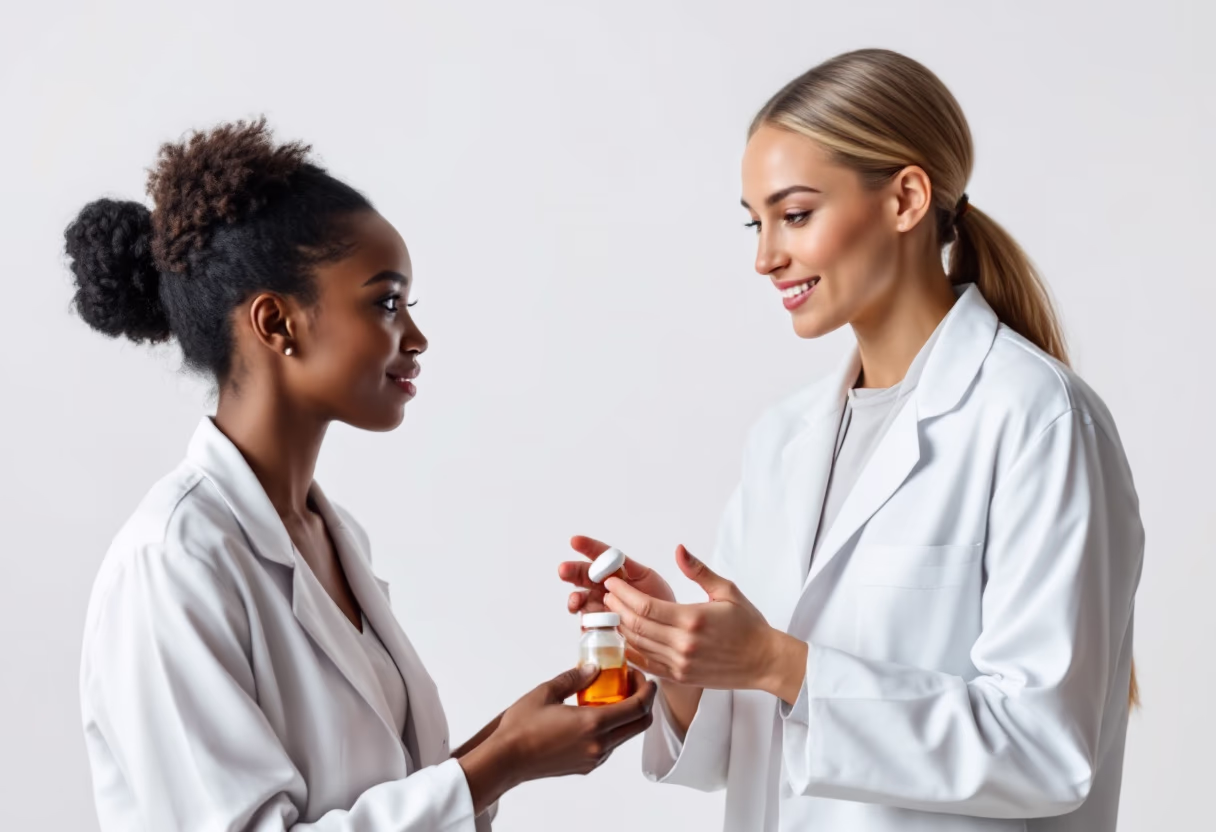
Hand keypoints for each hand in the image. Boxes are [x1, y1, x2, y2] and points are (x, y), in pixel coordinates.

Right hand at [458, 664, 656, 813]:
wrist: (506, 760)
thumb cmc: (521, 727)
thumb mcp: (547, 692)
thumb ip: (575, 678)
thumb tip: (594, 668)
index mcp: (593, 724)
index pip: (638, 708)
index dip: (647, 690)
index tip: (644, 677)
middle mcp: (599, 745)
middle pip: (640, 725)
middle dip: (644, 702)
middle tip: (631, 684)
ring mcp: (594, 758)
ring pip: (626, 736)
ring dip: (627, 715)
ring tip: (610, 696)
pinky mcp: (586, 766)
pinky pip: (610, 746)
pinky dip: (612, 728)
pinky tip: (595, 714)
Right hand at [558, 535, 674, 614]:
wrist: (665, 626)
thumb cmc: (658, 598)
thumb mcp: (647, 577)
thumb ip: (632, 566)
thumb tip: (619, 555)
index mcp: (615, 570)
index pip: (599, 556)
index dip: (587, 547)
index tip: (575, 541)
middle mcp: (604, 586)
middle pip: (584, 576)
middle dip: (572, 572)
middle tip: (563, 570)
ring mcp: (601, 605)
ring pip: (582, 600)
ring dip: (575, 599)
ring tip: (575, 600)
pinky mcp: (601, 625)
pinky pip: (588, 624)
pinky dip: (585, 623)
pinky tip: (585, 622)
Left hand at [604, 545, 806, 701]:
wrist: (764, 661)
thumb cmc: (749, 625)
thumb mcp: (727, 590)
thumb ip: (699, 570)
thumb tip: (679, 549)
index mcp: (692, 619)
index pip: (645, 606)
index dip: (623, 594)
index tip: (613, 583)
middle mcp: (683, 644)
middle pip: (636, 625)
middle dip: (617, 608)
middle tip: (607, 594)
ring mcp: (680, 664)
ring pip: (638, 645)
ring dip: (620, 628)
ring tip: (611, 612)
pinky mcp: (680, 677)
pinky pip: (646, 663)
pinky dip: (631, 650)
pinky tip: (624, 637)